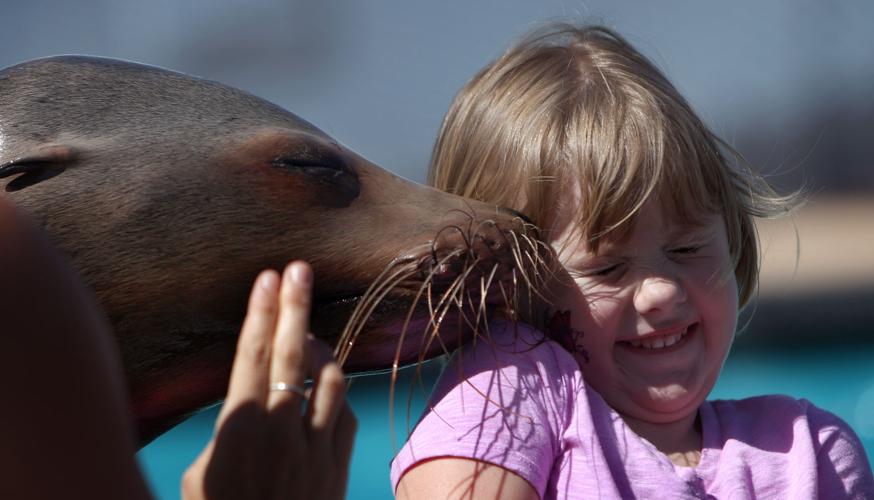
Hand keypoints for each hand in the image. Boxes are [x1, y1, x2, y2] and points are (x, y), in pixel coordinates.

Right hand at [182, 261, 356, 499]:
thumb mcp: (203, 476)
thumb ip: (229, 431)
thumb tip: (250, 401)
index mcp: (239, 429)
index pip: (252, 355)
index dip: (262, 312)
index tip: (268, 277)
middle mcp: (280, 431)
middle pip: (294, 354)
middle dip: (296, 306)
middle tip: (300, 268)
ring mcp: (314, 447)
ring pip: (330, 378)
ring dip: (322, 351)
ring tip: (309, 336)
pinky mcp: (337, 466)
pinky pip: (345, 414)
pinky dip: (335, 394)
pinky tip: (325, 389)